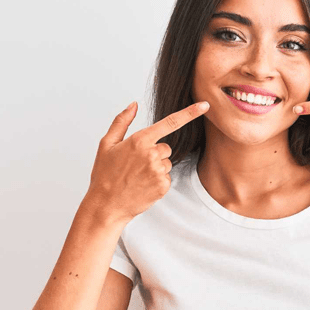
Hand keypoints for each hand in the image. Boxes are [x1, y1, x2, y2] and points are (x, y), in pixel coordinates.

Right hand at [86, 101, 208, 222]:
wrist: (106, 205)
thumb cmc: (105, 175)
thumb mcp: (107, 144)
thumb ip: (122, 121)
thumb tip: (134, 104)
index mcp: (139, 140)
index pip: (171, 122)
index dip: (190, 113)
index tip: (205, 105)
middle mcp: (152, 154)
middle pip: (166, 148)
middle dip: (155, 154)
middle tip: (136, 165)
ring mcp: (159, 171)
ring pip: (167, 163)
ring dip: (156, 168)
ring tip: (137, 177)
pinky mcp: (163, 185)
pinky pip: (167, 177)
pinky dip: (157, 181)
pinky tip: (143, 185)